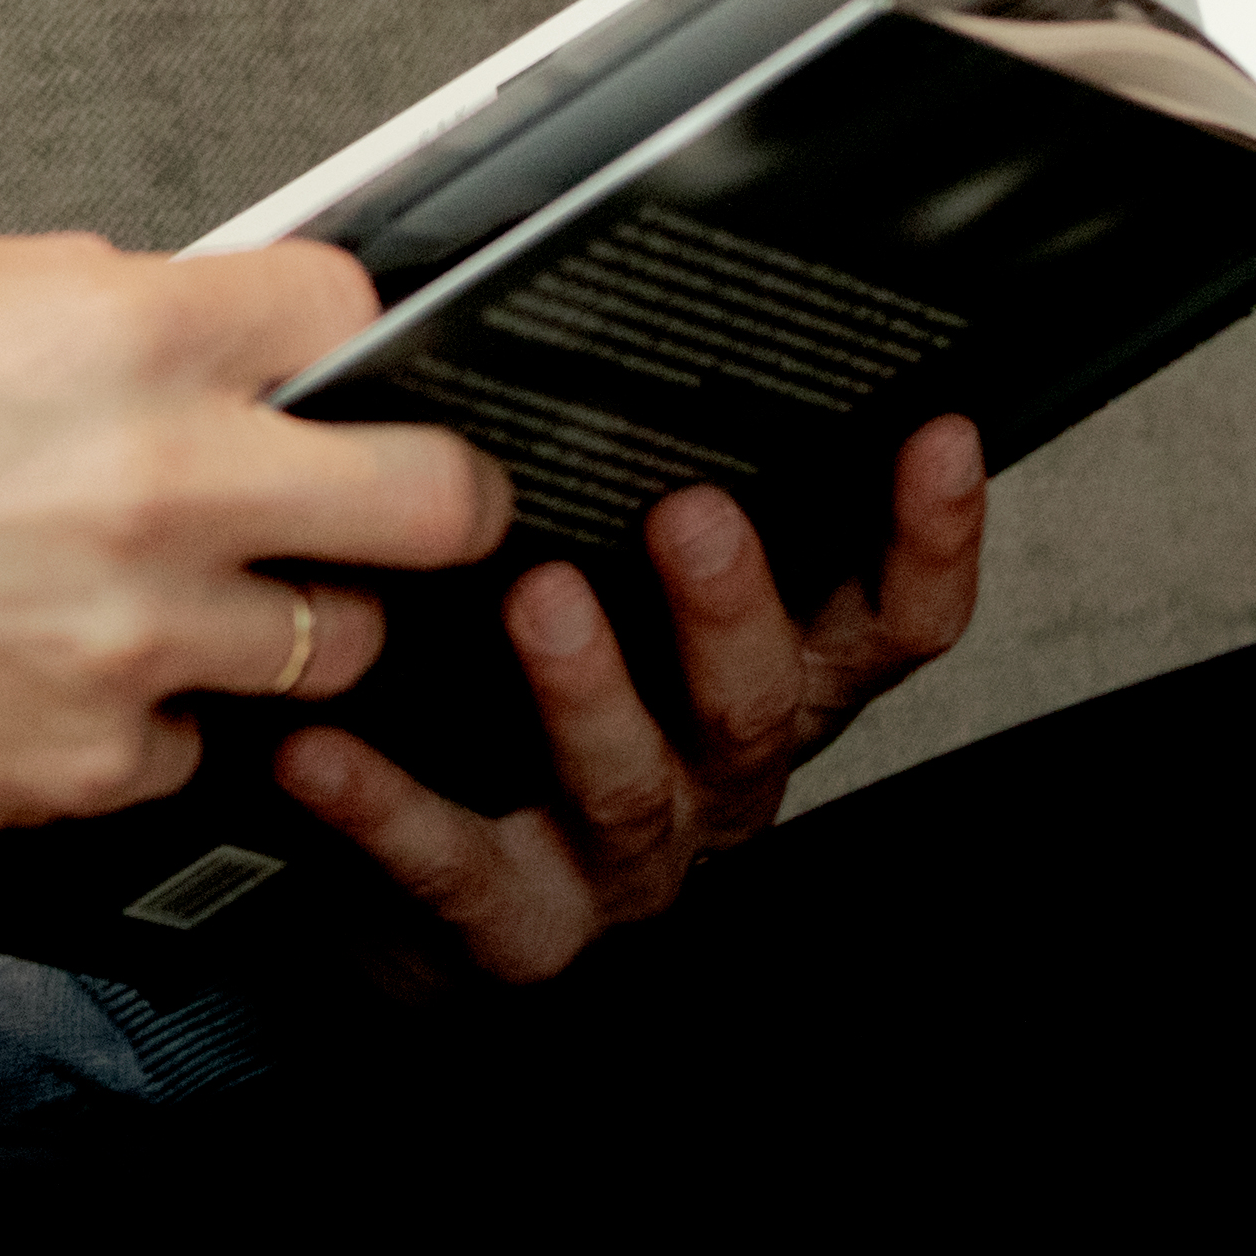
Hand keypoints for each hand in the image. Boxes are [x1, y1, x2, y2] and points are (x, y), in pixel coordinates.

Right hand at [0, 228, 512, 851]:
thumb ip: (77, 288)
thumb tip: (176, 301)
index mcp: (121, 334)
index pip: (350, 315)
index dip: (345, 340)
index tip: (334, 367)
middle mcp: (159, 485)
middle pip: (432, 503)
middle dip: (440, 501)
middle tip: (416, 509)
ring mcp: (135, 639)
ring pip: (335, 648)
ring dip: (294, 627)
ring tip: (214, 605)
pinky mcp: (89, 762)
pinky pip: (196, 749)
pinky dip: (157, 722)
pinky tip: (81, 681)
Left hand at [261, 418, 986, 984]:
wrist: (415, 903)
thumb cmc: (520, 701)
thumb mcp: (617, 598)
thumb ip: (640, 497)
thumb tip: (631, 325)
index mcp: (766, 688)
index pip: (891, 624)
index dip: (929, 539)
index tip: (934, 431)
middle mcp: (717, 779)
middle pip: (761, 701)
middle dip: (730, 607)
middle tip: (693, 512)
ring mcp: (621, 864)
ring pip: (625, 782)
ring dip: (585, 690)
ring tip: (536, 600)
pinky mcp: (510, 930)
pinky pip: (450, 865)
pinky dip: (386, 805)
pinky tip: (322, 745)